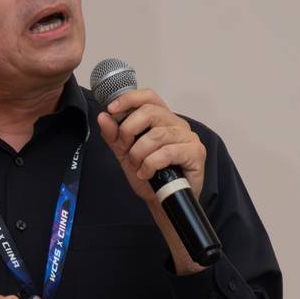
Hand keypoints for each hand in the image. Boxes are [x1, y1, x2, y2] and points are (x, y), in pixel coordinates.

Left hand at [97, 89, 205, 205]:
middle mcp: (177, 124)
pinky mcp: (196, 152)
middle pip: (151, 112)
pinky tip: (147, 174)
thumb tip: (103, 117)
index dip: (130, 99)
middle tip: (124, 148)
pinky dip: (151, 164)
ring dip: (139, 153)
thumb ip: (114, 136)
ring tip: (137, 166)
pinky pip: (168, 152)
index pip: (149, 97)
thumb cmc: (150, 177)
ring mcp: (188, 137)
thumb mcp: (126, 155)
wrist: (162, 201)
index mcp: (162, 119)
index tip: (112, 109)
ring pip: (157, 134)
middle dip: (129, 130)